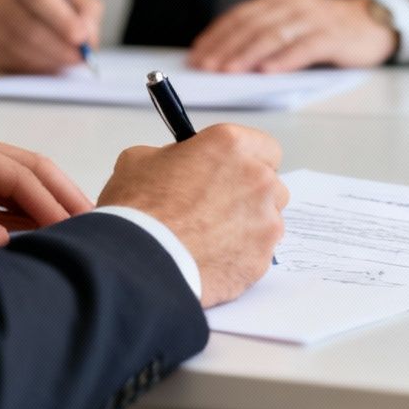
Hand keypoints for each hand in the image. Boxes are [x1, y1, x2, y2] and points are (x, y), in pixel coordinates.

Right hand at [0, 0, 102, 72]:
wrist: (20, 15)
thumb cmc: (53, 6)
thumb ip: (87, 11)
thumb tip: (87, 36)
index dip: (61, 19)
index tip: (80, 37)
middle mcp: (2, 1)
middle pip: (30, 28)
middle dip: (59, 46)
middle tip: (80, 56)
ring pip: (23, 49)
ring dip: (52, 58)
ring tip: (70, 59)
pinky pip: (16, 64)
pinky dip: (40, 67)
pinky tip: (53, 63)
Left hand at [0, 127, 93, 246]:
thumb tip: (5, 238)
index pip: (19, 174)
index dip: (50, 203)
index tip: (75, 228)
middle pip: (29, 167)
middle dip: (61, 194)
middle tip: (96, 221)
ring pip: (16, 181)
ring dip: (44, 204)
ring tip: (76, 228)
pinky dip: (20, 212)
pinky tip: (39, 231)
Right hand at [97, 124, 287, 306]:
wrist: (138, 262)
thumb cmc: (137, 212)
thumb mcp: (140, 161)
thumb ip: (172, 155)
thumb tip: (178, 161)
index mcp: (232, 146)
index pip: (265, 148)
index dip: (249, 161)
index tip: (235, 172)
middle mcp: (257, 178)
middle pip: (270, 185)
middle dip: (250, 195)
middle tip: (218, 208)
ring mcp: (265, 220)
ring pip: (269, 220)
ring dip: (248, 226)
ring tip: (211, 238)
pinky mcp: (262, 256)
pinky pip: (260, 253)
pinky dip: (241, 256)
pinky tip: (212, 258)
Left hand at [187, 0, 396, 73]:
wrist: (375, 21)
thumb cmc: (328, 29)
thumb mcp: (294, 24)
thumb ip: (267, 35)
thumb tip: (227, 60)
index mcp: (279, 1)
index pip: (240, 16)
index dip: (216, 36)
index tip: (196, 56)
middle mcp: (294, 5)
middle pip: (252, 26)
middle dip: (226, 47)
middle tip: (206, 68)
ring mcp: (314, 18)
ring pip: (274, 35)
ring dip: (248, 54)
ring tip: (229, 71)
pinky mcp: (334, 35)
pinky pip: (305, 47)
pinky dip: (285, 59)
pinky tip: (268, 71)